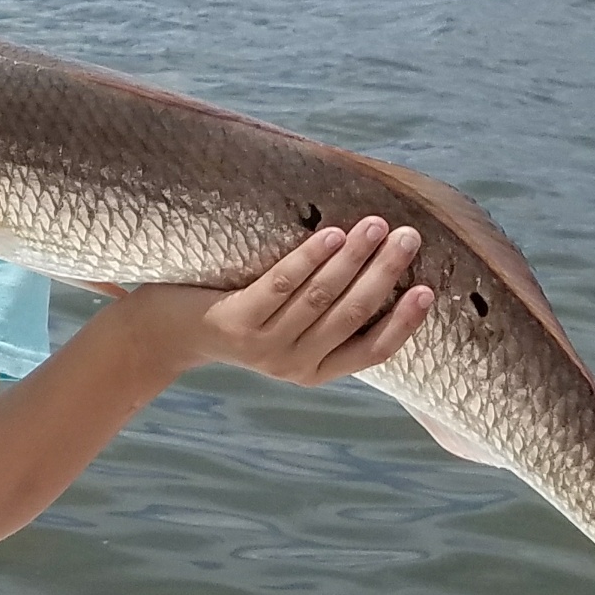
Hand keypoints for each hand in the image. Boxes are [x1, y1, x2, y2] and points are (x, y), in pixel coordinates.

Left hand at [110, 216, 431, 387]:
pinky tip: (331, 235)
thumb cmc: (237, 320)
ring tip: (377, 225)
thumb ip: (324, 314)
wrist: (164, 335)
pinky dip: (309, 259)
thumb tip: (377, 268)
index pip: (373, 350)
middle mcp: (294, 363)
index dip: (404, 322)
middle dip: (385, 273)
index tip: (429, 289)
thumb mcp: (285, 329)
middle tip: (409, 237)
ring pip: (321, 297)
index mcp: (315, 370)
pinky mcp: (235, 322)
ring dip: (354, 258)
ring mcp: (264, 346)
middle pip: (353, 314)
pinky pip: (280, 285)